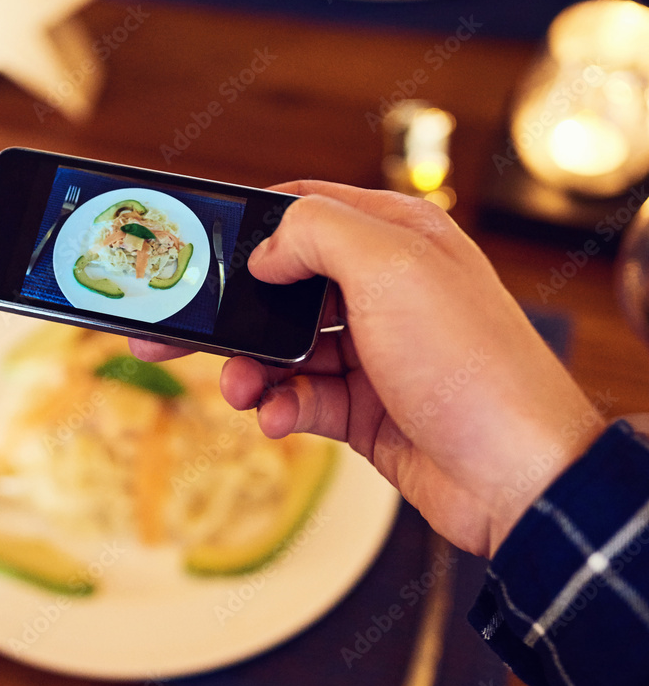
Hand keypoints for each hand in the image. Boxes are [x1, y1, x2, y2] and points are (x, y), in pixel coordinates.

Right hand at [134, 181, 603, 556]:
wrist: (515, 475)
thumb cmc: (469, 364)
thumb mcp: (391, 269)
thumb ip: (317, 235)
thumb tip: (266, 249)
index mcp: (396, 238)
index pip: (306, 210)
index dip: (250, 227)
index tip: (198, 249)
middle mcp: (383, 291)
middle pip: (282, 289)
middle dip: (228, 313)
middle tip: (170, 332)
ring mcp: (373, 353)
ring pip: (283, 351)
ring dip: (250, 371)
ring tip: (236, 390)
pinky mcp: (364, 408)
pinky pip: (301, 400)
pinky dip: (280, 409)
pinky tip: (276, 419)